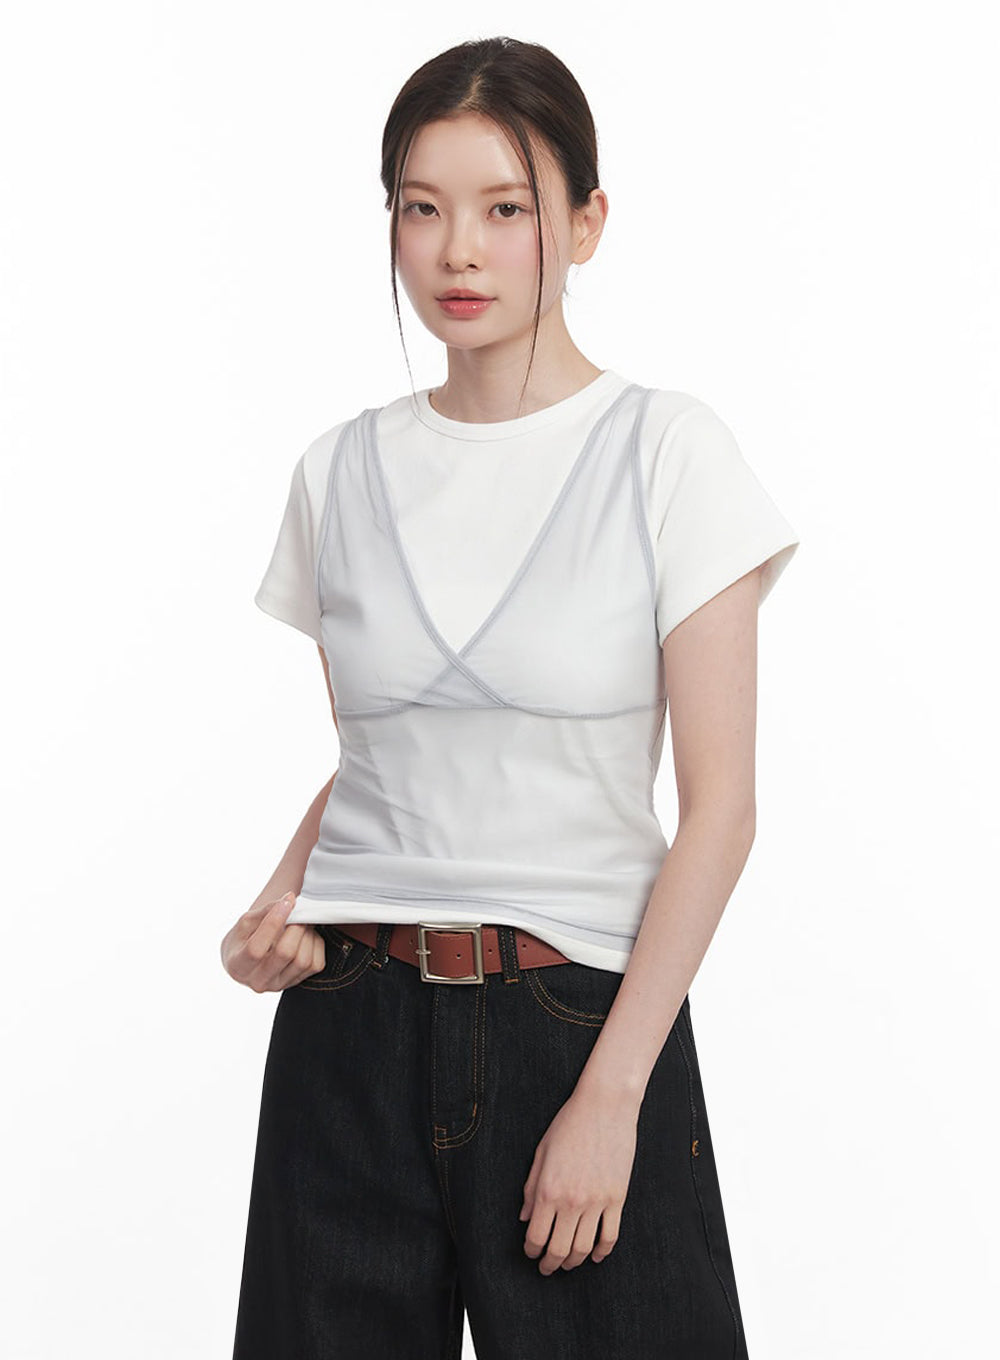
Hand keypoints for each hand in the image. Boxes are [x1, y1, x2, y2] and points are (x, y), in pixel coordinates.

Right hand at [220, 891, 325, 990]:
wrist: (248, 959)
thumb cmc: (244, 938)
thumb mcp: (245, 923)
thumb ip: (265, 911)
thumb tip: (288, 900)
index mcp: (238, 965)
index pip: (257, 948)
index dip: (274, 922)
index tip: (287, 902)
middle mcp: (258, 981)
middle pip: (285, 954)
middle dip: (296, 927)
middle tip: (297, 912)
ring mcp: (278, 985)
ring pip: (303, 960)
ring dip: (307, 935)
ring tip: (301, 923)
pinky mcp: (296, 983)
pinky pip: (315, 965)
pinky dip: (315, 945)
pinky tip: (306, 936)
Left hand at [519, 1085, 638, 1272]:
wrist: (605, 1107)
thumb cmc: (569, 1124)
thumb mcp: (541, 1153)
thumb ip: (531, 1188)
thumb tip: (524, 1218)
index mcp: (548, 1189)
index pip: (536, 1236)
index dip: (531, 1251)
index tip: (530, 1254)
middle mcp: (572, 1201)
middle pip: (559, 1249)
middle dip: (550, 1264)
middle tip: (546, 1268)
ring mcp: (597, 1201)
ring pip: (583, 1247)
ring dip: (573, 1261)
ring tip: (567, 1263)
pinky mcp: (617, 1198)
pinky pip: (610, 1235)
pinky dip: (601, 1252)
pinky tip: (594, 1255)